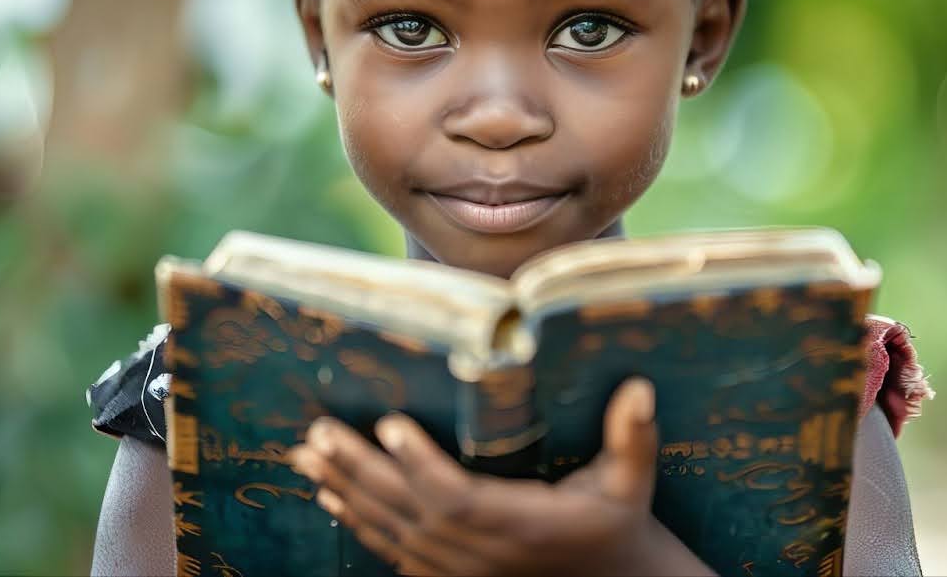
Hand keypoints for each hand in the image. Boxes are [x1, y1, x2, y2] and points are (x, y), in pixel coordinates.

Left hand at [287, 378, 713, 576]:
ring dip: (345, 491)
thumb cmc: (616, 523)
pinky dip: (358, 524)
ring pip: (390, 531)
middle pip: (407, 511)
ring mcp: (460, 570)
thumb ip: (632, 437)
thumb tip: (639, 388)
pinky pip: (393, 552)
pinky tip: (330, 497)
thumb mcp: (631, 482)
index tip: (389, 423)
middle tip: (318, 432)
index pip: (456, 496)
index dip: (419, 463)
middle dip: (359, 470)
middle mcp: (481, 552)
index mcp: (522, 524)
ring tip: (306, 456)